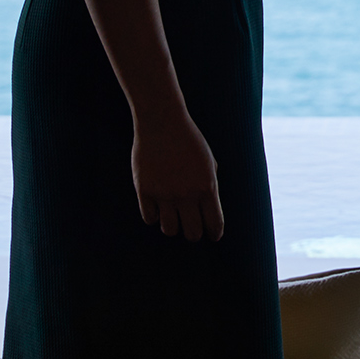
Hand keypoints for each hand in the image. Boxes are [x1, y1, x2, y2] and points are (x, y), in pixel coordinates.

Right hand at [132, 111, 223, 240]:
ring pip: (169, 230)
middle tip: (191, 228)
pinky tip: (156, 208)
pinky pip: (149, 218)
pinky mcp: (145, 191)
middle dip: (194, 233)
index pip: (214, 224)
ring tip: (172, 216)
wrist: (162, 122)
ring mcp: (164, 195)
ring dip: (172, 226)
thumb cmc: (189, 140)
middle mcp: (187, 195)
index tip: (213, 236)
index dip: (214, 233)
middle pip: (192, 233)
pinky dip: (153, 216)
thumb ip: (210, 185)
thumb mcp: (209, 161)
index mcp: (207, 187)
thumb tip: (209, 209)